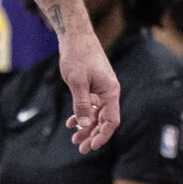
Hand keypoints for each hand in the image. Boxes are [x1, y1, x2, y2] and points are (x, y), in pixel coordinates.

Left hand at [59, 30, 120, 152]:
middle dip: (93, 135)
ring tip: (75, 139)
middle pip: (103, 120)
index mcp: (110, 91)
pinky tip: (71, 123)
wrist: (74, 35)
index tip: (92, 145)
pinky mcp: (91, 86)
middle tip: (80, 148)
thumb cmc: (77, 55)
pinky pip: (89, 105)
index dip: (102, 135)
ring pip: (96, 114)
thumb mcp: (77, 81)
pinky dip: (81, 114)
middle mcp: (108, 92)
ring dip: (86, 127)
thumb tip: (86, 124)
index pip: (111, 120)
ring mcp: (100, 89)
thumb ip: (82, 103)